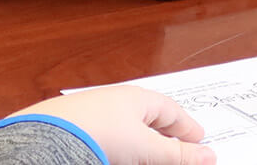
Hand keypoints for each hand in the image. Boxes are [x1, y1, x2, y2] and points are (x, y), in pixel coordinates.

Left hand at [6, 86, 214, 164]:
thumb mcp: (148, 149)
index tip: (199, 139)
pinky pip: (104, 138)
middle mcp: (114, 102)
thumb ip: (179, 155)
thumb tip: (209, 157)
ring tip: (149, 158)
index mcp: (136, 98)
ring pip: (126, 130)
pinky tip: (118, 157)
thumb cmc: (98, 134)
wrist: (46, 140)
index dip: (186, 127)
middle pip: (149, 121)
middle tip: (178, 153)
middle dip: (165, 138)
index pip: (170, 110)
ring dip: (141, 145)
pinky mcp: (74, 131)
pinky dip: (118, 148)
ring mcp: (93, 115)